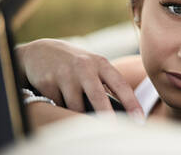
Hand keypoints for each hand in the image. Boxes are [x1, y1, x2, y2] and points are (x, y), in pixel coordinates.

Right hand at [16, 38, 143, 116]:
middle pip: (98, 96)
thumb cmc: (76, 64)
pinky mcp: (47, 82)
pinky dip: (60, 108)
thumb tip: (120, 113)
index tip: (140, 119)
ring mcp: (65, 74)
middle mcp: (84, 67)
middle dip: (106, 115)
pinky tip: (58, 97)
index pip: (120, 85)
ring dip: (78, 114)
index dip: (132, 103)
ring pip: (75, 107)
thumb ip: (106, 83)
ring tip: (77, 109)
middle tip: (114, 129)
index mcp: (101, 64)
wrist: (41, 51)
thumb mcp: (93, 66)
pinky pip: (57, 105)